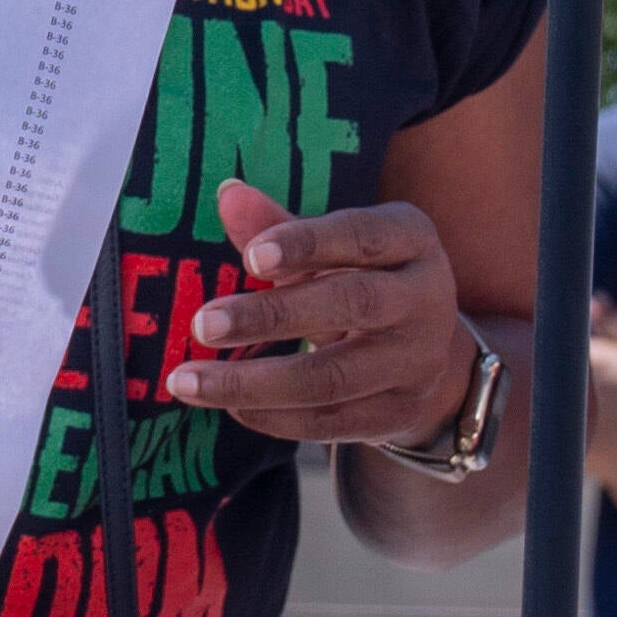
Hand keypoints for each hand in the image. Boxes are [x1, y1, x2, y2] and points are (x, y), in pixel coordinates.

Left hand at [162, 177, 480, 446]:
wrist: (424, 346)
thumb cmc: (363, 277)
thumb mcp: (332, 244)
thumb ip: (279, 224)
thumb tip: (227, 194)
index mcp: (410, 240)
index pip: (361, 236)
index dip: (308, 243)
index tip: (251, 255)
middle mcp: (426, 299)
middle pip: (352, 305)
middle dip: (271, 316)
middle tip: (202, 325)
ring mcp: (418, 362)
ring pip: (335, 377)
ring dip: (255, 383)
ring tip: (189, 381)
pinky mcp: (401, 411)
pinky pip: (333, 423)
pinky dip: (276, 419)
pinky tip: (229, 408)